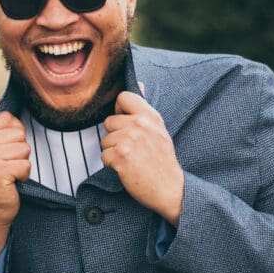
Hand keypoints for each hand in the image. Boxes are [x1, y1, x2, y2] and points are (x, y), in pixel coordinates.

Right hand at [0, 111, 30, 265]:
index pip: (8, 118)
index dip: (15, 134)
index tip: (5, 150)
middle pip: (19, 133)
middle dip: (20, 151)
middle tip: (7, 165)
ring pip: (24, 148)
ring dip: (22, 163)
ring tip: (9, 173)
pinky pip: (25, 164)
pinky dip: (24, 175)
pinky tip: (12, 182)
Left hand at [101, 90, 183, 224]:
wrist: (169, 188)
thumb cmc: (162, 160)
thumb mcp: (158, 129)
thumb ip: (144, 110)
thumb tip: (139, 84)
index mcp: (150, 116)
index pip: (123, 97)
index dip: (120, 110)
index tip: (126, 123)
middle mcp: (139, 125)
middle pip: (109, 121)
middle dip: (115, 136)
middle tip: (131, 148)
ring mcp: (129, 140)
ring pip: (104, 140)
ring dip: (113, 151)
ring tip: (130, 159)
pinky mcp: (120, 157)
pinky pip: (104, 155)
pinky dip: (111, 164)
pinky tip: (126, 168)